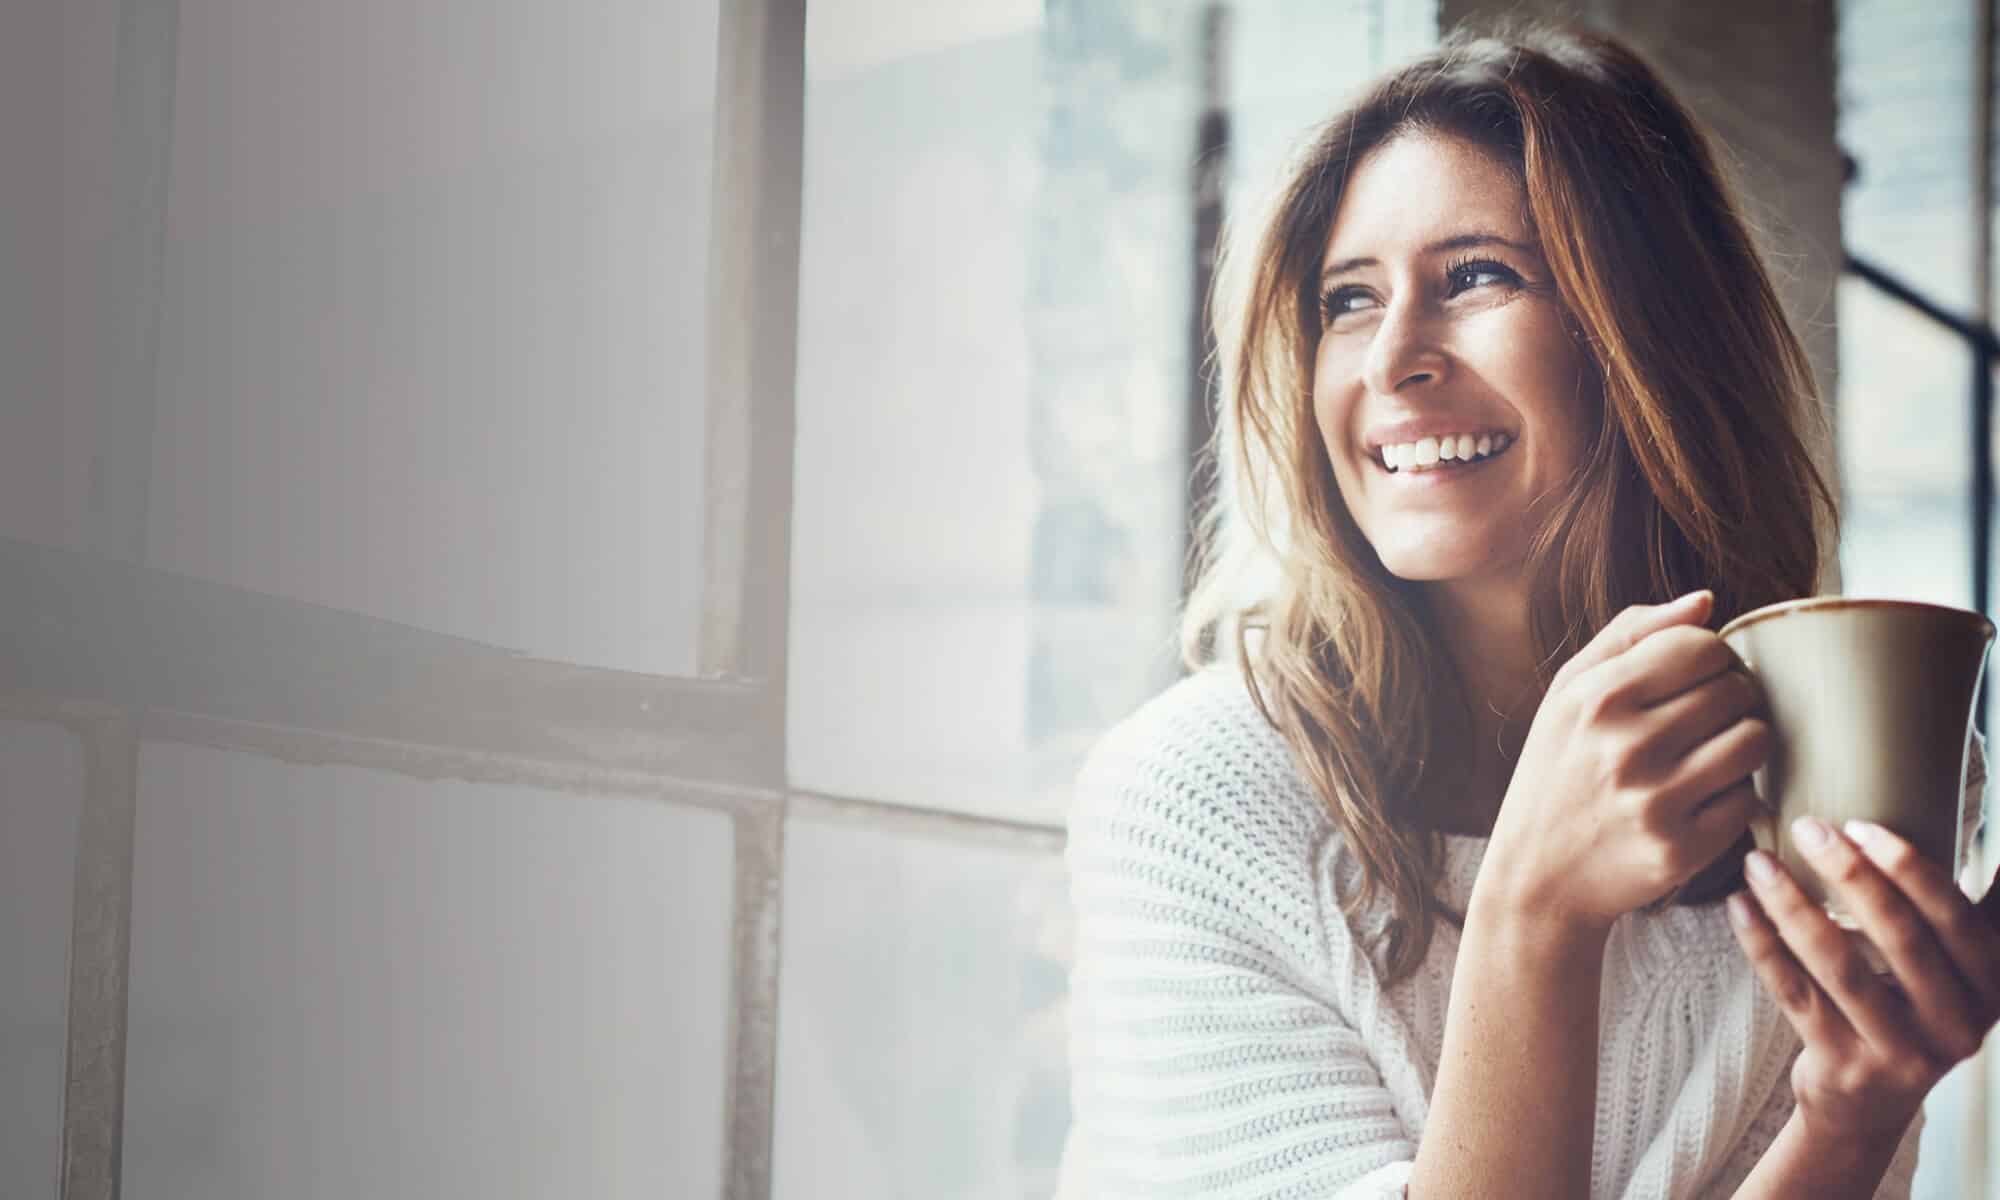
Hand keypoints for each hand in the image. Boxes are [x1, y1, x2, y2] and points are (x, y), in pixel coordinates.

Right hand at [1482, 589, 1769, 935]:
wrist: (1536, 876)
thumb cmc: (1556, 773)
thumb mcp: (1567, 695)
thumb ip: (1630, 636)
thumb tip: (1705, 601)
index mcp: (1597, 698)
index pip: (1701, 645)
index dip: (1712, 656)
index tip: (1698, 677)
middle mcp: (1625, 746)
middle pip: (1735, 690)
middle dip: (1733, 697)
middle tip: (1708, 719)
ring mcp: (1655, 801)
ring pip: (1754, 740)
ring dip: (1744, 743)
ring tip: (1714, 753)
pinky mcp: (1681, 849)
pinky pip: (1748, 799)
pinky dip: (1736, 796)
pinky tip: (1704, 798)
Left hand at [1728, 818, 1999, 1141]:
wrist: (1870, 1103)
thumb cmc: (1913, 1008)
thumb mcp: (1963, 967)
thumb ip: (1982, 912)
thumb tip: (1998, 853)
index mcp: (1989, 985)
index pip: (1954, 918)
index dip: (1909, 868)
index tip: (1860, 825)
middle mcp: (1955, 1024)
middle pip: (1899, 938)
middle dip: (1850, 876)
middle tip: (1807, 829)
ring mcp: (1899, 1052)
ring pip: (1840, 967)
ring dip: (1793, 906)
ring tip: (1758, 862)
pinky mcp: (1844, 1066)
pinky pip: (1795, 994)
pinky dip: (1762, 944)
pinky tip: (1739, 905)